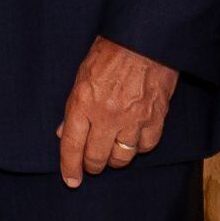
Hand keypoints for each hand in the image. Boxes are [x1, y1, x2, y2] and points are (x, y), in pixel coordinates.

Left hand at [56, 35, 177, 187]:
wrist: (144, 40)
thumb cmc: (110, 53)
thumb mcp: (81, 76)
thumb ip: (73, 108)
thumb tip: (64, 133)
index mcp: (83, 103)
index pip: (72, 145)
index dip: (70, 167)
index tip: (71, 180)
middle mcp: (107, 116)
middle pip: (97, 157)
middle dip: (92, 165)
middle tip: (92, 164)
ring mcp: (133, 119)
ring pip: (122, 157)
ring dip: (115, 158)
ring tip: (111, 152)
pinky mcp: (155, 119)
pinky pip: (145, 147)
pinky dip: (138, 148)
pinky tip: (133, 140)